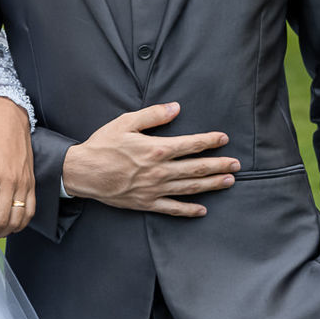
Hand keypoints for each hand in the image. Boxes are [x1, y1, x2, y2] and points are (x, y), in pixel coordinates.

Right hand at [60, 102, 236, 216]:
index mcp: (156, 149)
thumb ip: (152, 115)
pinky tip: (203, 210)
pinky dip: (189, 210)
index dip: (209, 141)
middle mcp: (160, 171)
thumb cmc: (102, 145)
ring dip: (212, 184)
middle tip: (237, 164)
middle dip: (219, 165)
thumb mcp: (125, 122)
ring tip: (229, 181)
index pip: (191, 145)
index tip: (223, 139)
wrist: (82, 172)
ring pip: (190, 187)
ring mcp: (154, 189)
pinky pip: (173, 208)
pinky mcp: (146, 203)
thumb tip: (175, 108)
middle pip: (197, 168)